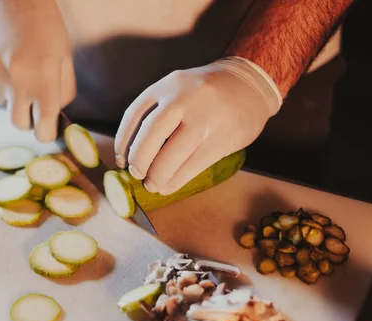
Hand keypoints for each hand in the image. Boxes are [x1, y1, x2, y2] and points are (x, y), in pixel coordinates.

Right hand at [0, 0, 75, 141]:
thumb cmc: (45, 26)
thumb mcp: (65, 57)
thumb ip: (63, 91)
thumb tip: (54, 116)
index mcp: (43, 79)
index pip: (42, 128)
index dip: (46, 133)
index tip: (47, 129)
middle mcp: (15, 81)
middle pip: (18, 124)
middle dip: (28, 119)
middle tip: (34, 102)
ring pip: (4, 103)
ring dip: (13, 95)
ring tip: (20, 68)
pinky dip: (0, 79)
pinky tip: (6, 58)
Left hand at [114, 57, 281, 194]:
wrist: (251, 84)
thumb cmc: (206, 91)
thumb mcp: (178, 87)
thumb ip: (158, 110)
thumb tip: (133, 151)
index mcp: (168, 85)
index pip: (134, 116)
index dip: (122, 143)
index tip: (120, 160)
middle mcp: (185, 100)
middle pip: (151, 137)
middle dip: (140, 161)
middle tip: (137, 174)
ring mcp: (205, 120)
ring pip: (172, 156)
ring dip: (158, 176)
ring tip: (152, 184)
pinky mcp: (221, 140)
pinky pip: (192, 167)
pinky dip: (176, 180)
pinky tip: (168, 186)